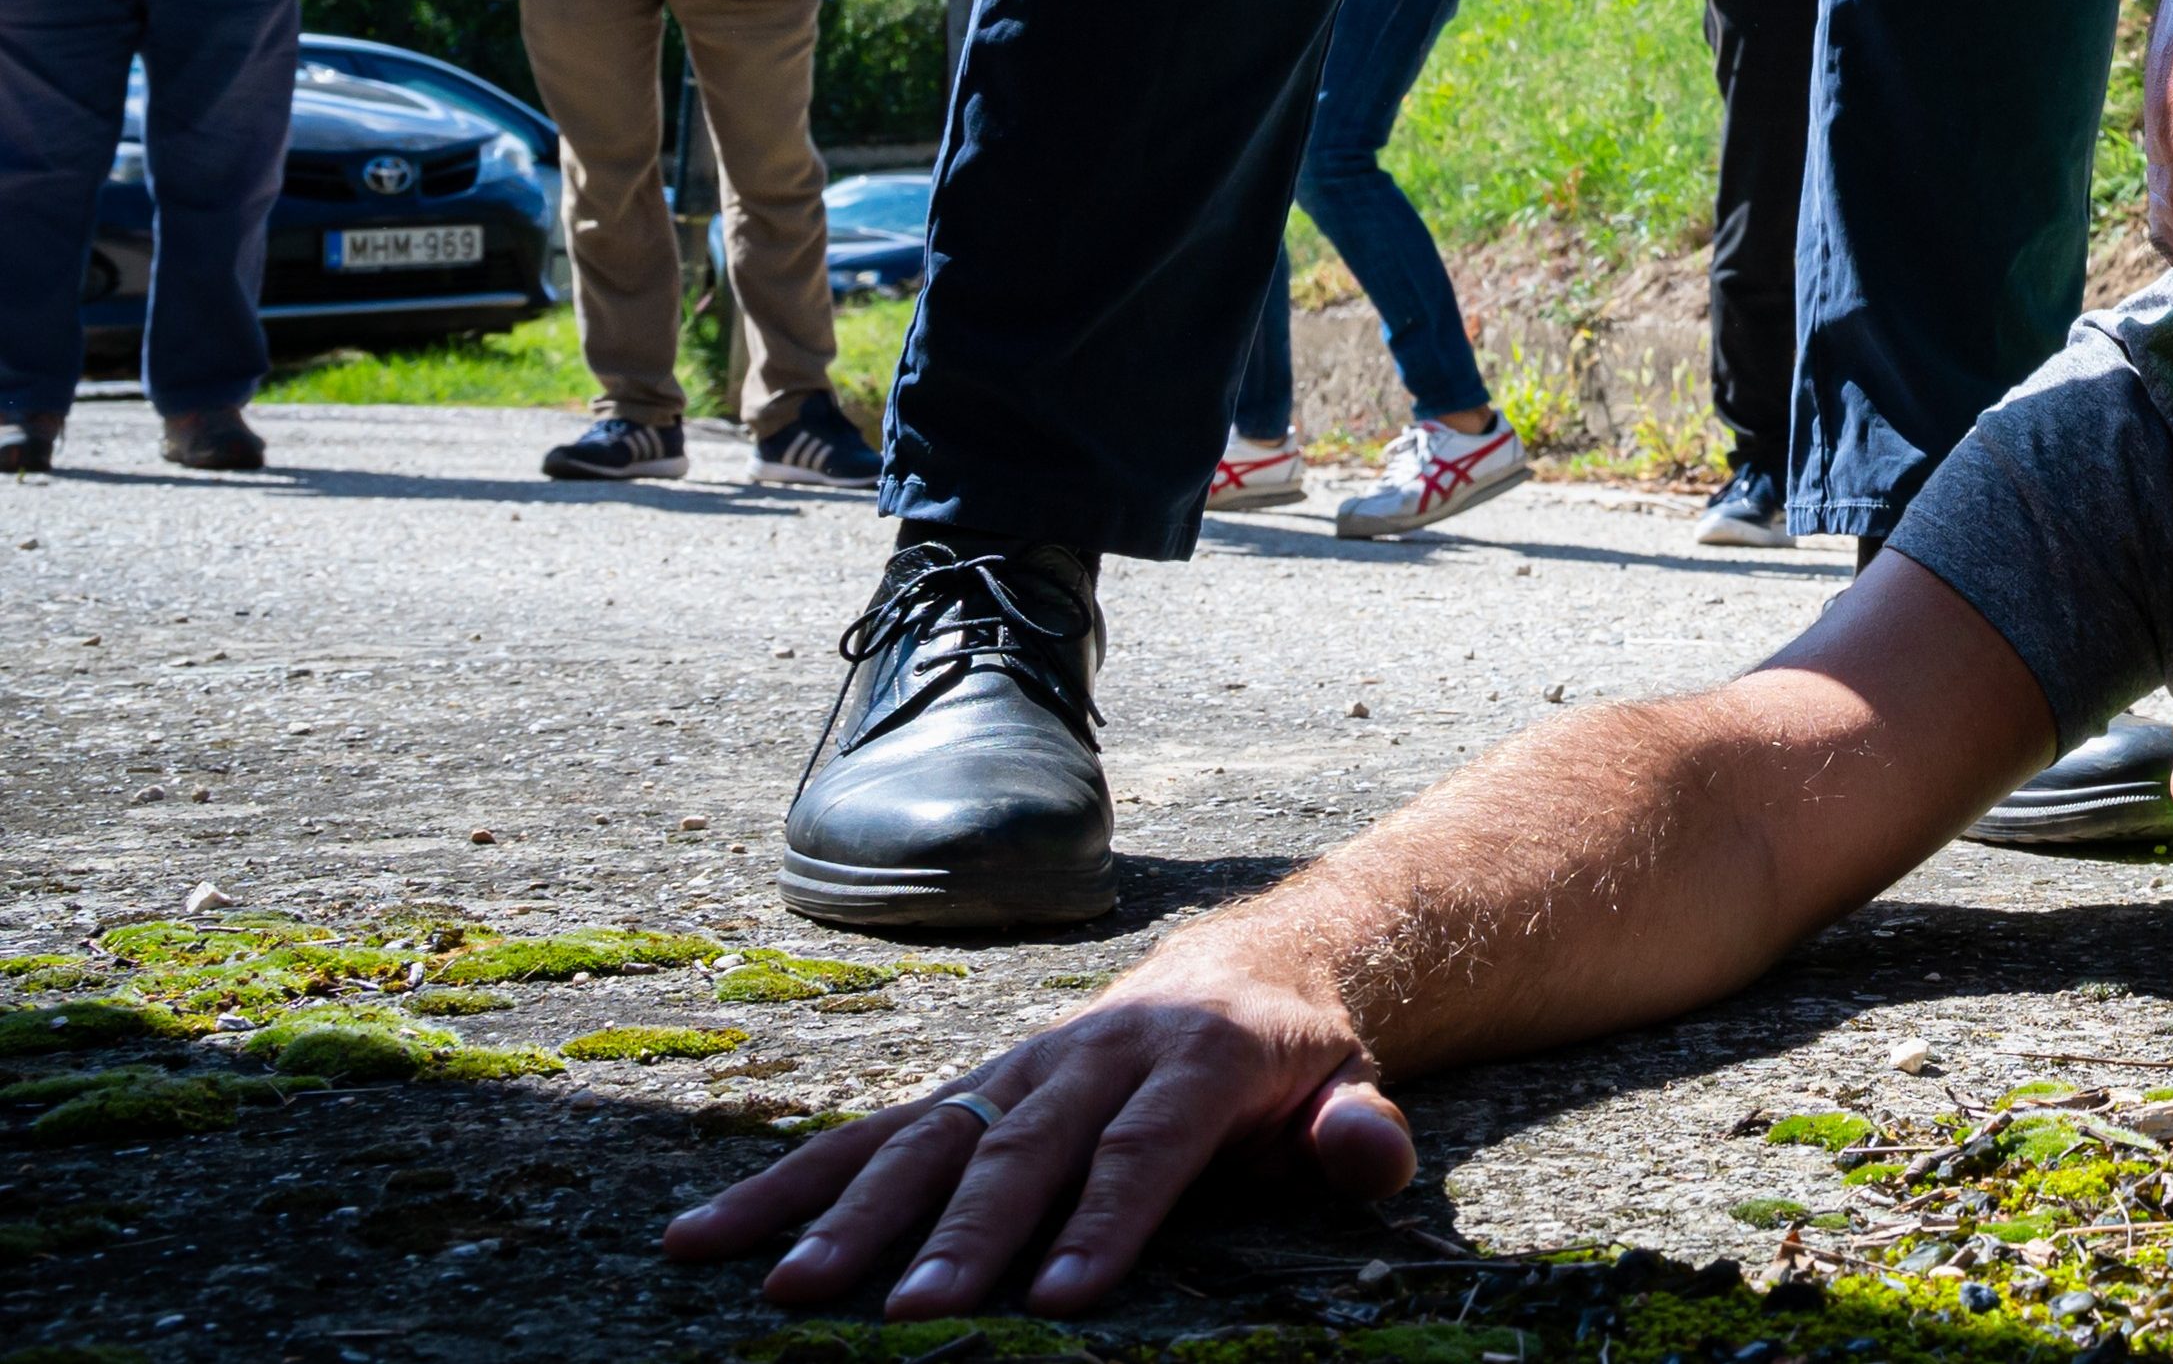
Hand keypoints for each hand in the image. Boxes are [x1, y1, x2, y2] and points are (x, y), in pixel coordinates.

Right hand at [661, 937, 1407, 1316]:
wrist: (1249, 963)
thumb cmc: (1298, 1059)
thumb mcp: (1353, 1083)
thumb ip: (1359, 1129)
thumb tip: (1366, 1155)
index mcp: (1198, 1055)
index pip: (1147, 1146)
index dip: (1107, 1219)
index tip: (1061, 1297)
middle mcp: (1092, 1053)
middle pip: (1024, 1150)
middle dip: (968, 1234)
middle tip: (915, 1315)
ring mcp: (1015, 1070)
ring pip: (925, 1140)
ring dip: (853, 1215)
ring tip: (790, 1289)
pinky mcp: (962, 1091)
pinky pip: (864, 1137)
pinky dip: (783, 1184)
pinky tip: (701, 1237)